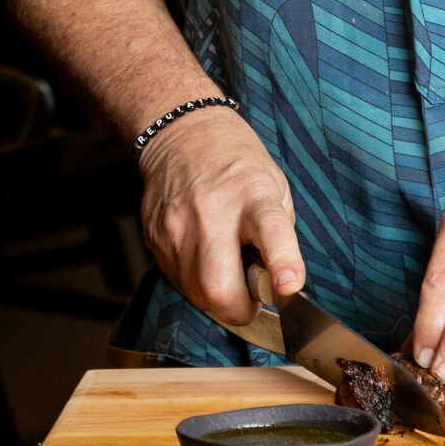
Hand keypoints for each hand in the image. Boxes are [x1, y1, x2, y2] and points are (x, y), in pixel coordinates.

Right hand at [137, 105, 303, 328]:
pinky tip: (204, 260)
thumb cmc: (237, 165)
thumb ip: (279, 233)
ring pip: (195, 293)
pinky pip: (178, 282)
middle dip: (239, 309)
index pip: (269, 230)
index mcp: (253, 194)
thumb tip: (278, 281)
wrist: (182, 136)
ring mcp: (177, 227)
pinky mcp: (155, 239)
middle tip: (251, 300)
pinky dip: (196, 284)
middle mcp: (212, 212)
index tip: (289, 286)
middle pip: (218, 285)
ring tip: (227, 270)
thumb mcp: (274, 187)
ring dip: (217, 298)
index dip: (281, 262)